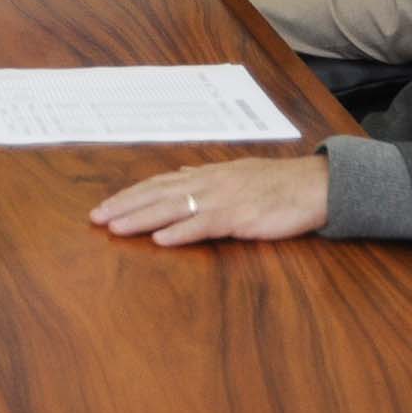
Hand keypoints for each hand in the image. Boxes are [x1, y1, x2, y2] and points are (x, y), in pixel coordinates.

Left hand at [89, 158, 328, 245]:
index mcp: (206, 175)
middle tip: (96, 218)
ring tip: (116, 228)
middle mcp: (208, 184)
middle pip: (157, 194)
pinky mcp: (240, 217)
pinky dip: (182, 232)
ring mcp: (223, 199)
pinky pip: (205, 225)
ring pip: (173, 208)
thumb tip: (181, 172)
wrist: (315, 185)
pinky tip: (162, 240)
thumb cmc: (277, 183)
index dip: (130, 194)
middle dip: (125, 206)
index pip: (158, 183)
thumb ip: (206, 176)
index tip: (105, 205)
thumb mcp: (236, 173)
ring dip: (142, 218)